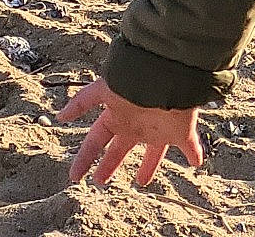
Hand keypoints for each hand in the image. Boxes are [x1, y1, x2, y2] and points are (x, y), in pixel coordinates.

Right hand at [56, 76, 204, 186]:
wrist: (166, 73)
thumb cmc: (133, 80)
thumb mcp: (103, 89)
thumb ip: (81, 102)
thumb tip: (58, 117)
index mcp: (118, 116)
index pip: (96, 141)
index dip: (85, 158)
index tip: (74, 176)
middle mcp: (136, 124)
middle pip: (119, 150)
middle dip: (109, 164)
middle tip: (100, 181)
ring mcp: (159, 128)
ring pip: (153, 152)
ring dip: (148, 166)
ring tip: (142, 182)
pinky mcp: (181, 130)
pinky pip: (190, 146)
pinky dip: (194, 153)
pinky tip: (197, 162)